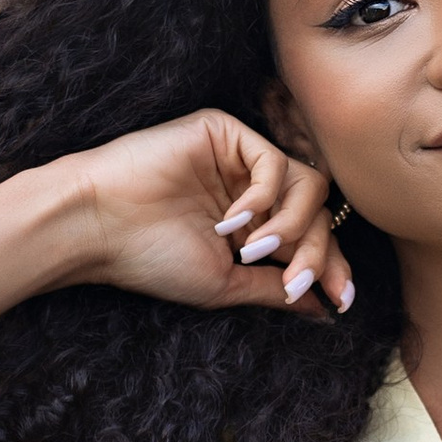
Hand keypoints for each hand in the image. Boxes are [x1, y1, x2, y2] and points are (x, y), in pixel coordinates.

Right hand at [54, 110, 355, 319]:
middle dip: (316, 251)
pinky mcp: (224, 132)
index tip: (343, 301)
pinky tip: (231, 220)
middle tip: (296, 279)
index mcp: (252, 225)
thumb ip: (276, 289)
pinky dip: (263, 196)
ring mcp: (239, 159)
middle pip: (317, 211)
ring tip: (254, 251)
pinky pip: (273, 161)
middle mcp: (250, 189)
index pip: (311, 238)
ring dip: (292, 224)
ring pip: (306, 184)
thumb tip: (326, 308)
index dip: (332, 266)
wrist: (98, 226)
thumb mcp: (226, 283)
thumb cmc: (151, 258)